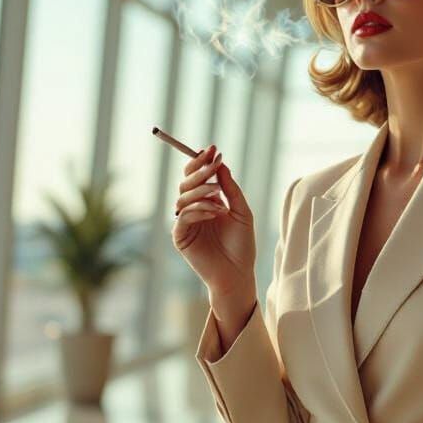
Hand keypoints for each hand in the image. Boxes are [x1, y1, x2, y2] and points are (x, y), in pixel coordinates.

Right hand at [172, 144, 257, 305]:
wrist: (238, 273)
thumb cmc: (241, 245)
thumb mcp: (242, 212)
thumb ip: (231, 189)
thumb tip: (221, 165)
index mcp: (207, 201)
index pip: (197, 176)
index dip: (202, 162)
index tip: (214, 150)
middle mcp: (193, 209)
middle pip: (186, 182)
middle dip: (200, 170)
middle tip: (213, 164)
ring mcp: (185, 222)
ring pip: (183, 196)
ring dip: (202, 191)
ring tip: (219, 196)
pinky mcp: (180, 236)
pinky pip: (183, 216)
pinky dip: (199, 210)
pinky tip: (215, 212)